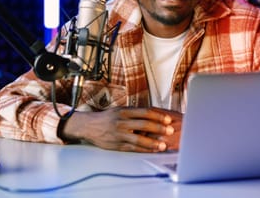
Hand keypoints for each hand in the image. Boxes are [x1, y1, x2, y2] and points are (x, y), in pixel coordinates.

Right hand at [61, 107, 178, 151]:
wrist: (89, 126)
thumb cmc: (107, 118)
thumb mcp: (120, 110)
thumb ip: (135, 113)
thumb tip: (154, 115)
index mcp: (124, 111)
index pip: (145, 112)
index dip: (158, 116)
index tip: (168, 119)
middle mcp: (122, 122)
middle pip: (144, 125)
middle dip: (159, 128)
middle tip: (170, 131)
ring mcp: (119, 134)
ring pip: (139, 139)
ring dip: (153, 143)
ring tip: (163, 145)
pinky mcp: (117, 145)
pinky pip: (133, 148)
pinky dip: (144, 150)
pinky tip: (152, 150)